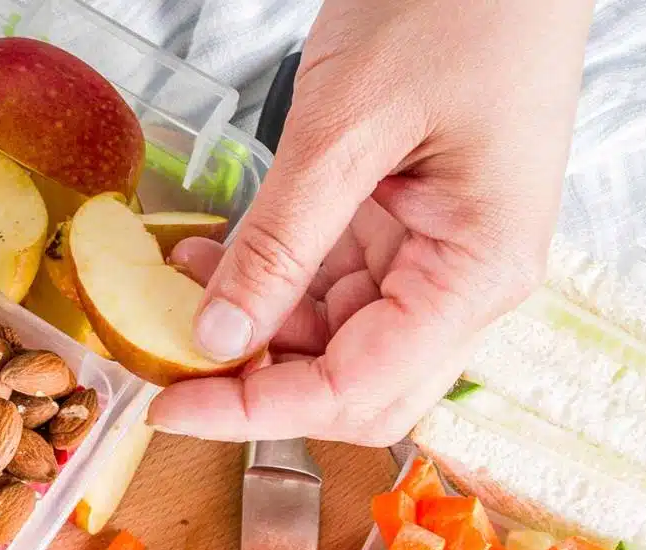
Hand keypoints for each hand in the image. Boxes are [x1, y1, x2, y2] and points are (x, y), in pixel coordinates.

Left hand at [148, 0, 593, 445]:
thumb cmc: (462, 4)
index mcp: (476, 273)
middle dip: (259, 388)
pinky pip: (330, 284)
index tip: (170, 407)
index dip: (256, 412)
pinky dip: (268, 285)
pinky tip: (210, 264)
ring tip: (173, 296)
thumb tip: (217, 338)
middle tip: (169, 368)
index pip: (355, 390)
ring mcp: (438, 254)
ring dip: (253, 335)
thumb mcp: (347, 124)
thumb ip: (280, 240)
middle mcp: (466, 281)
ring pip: (333, 342)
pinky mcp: (408, 224)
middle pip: (353, 388)